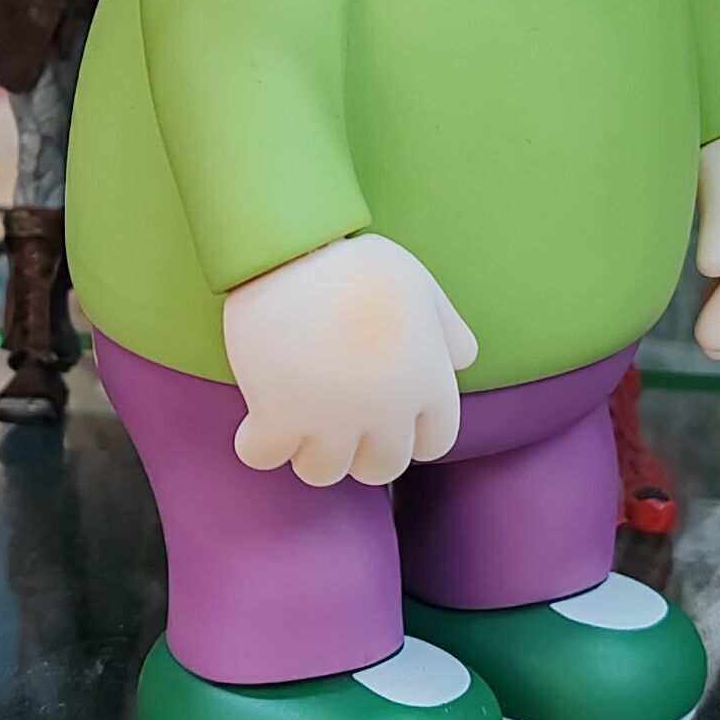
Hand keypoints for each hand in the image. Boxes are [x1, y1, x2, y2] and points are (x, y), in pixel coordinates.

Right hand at [223, 234, 477, 487]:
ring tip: (297, 418)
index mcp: (427, 382)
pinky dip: (258, 444)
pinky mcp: (277, 414)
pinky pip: (264, 458)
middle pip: (380, 469)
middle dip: (361, 451)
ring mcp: (330, 418)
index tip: (384, 416)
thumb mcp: (419, 285)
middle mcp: (386, 411)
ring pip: (322, 472)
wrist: (293, 246)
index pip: (434, 443)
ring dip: (310, 451)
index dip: (410, 433)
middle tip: (337, 419)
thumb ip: (448, 329)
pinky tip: (257, 420)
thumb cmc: (356, 263)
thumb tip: (463, 361)